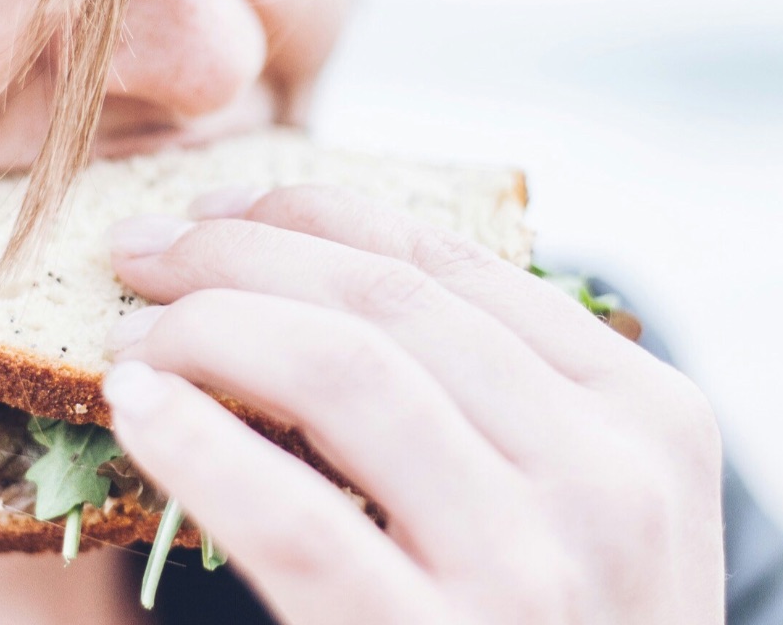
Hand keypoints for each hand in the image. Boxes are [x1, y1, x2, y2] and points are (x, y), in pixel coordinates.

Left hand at [100, 186, 724, 624]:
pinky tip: (138, 411)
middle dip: (239, 254)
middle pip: (387, 304)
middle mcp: (609, 479)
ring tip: (132, 338)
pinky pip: (297, 520)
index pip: (454, 264)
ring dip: (208, 329)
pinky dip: (201, 445)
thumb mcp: (590, 516)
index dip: (314, 214)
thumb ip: (500, 405)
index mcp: (650, 417)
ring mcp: (533, 571)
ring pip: (343, 373)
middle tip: (140, 254)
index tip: (217, 210)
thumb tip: (307, 281)